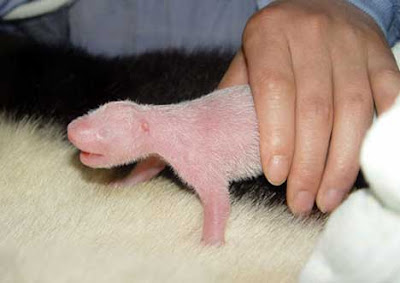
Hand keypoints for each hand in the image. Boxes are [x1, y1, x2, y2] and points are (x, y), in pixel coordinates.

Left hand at [219, 0, 399, 214]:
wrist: (318, 5)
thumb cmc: (276, 44)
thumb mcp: (247, 59)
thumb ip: (235, 96)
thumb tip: (220, 143)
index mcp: (270, 33)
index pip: (274, 90)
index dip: (276, 138)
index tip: (275, 178)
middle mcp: (313, 34)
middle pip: (315, 109)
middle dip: (309, 165)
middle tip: (301, 202)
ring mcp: (352, 44)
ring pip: (353, 110)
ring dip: (342, 163)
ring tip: (327, 198)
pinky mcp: (380, 54)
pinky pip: (388, 97)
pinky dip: (378, 135)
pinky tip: (365, 166)